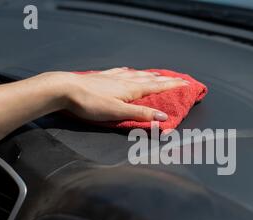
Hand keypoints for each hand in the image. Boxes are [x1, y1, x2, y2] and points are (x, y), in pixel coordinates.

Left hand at [60, 67, 188, 121]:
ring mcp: (114, 76)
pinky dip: (131, 71)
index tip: (187, 84)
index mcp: (132, 89)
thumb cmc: (90, 103)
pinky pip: (123, 72)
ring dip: (151, 75)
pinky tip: (129, 70)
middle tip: (180, 78)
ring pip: (138, 74)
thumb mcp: (118, 112)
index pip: (158, 87)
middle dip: (167, 79)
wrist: (66, 89)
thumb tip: (164, 117)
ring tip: (159, 74)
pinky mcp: (103, 76)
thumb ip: (141, 114)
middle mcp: (126, 80)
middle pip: (151, 79)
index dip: (173, 86)